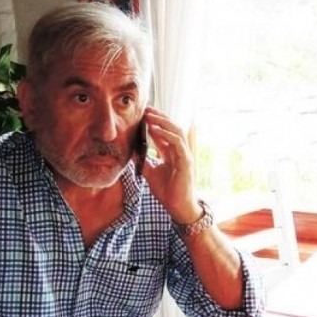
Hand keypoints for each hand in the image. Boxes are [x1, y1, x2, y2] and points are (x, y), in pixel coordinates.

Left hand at [139, 107, 202, 223]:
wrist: (177, 207)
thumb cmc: (167, 192)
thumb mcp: (150, 173)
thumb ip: (143, 161)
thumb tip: (130, 151)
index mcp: (172, 153)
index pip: (164, 133)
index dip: (154, 122)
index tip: (142, 114)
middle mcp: (179, 151)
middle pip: (171, 128)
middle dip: (159, 117)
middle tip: (146, 109)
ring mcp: (184, 155)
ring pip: (176, 131)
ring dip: (162, 122)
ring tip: (150, 115)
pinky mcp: (186, 161)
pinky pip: (177, 143)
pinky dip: (166, 134)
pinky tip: (155, 129)